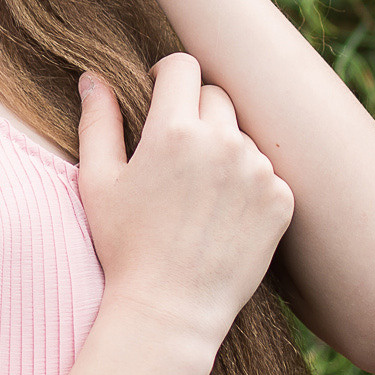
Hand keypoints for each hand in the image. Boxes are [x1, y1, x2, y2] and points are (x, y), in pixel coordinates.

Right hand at [73, 54, 291, 352]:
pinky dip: (247, 184)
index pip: (183, 66)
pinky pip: (266, 172)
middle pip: (216, 96)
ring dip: (222, 149)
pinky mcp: (282, 199)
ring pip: (241, 136)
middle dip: (194, 112)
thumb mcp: (98, 181)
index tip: (160, 94)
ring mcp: (258, 170)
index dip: (168, 75)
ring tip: (197, 195)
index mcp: (173, 130)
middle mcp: (222, 142)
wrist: (172, 308)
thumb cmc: (125, 245)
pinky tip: (222, 216)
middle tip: (175, 154)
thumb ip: (97, 121)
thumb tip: (92, 77)